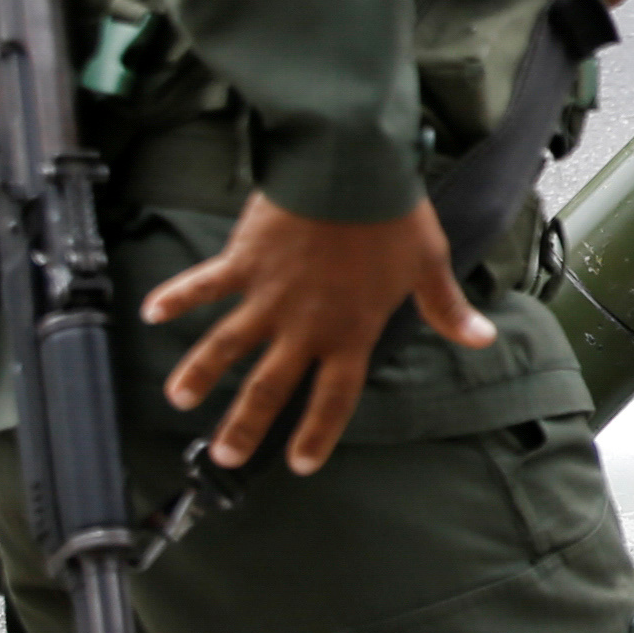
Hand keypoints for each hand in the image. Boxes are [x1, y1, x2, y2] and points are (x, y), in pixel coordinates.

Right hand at [144, 192, 497, 476]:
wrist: (354, 170)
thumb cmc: (395, 217)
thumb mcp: (429, 265)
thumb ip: (447, 309)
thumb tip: (483, 338)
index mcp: (351, 332)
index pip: (333, 398)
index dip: (316, 433)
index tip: (299, 462)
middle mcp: (306, 326)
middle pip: (271, 387)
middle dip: (246, 425)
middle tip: (225, 455)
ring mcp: (269, 296)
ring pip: (227, 346)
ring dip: (201, 374)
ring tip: (179, 399)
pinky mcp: (243, 261)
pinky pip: (203, 284)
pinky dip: (175, 296)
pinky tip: (149, 311)